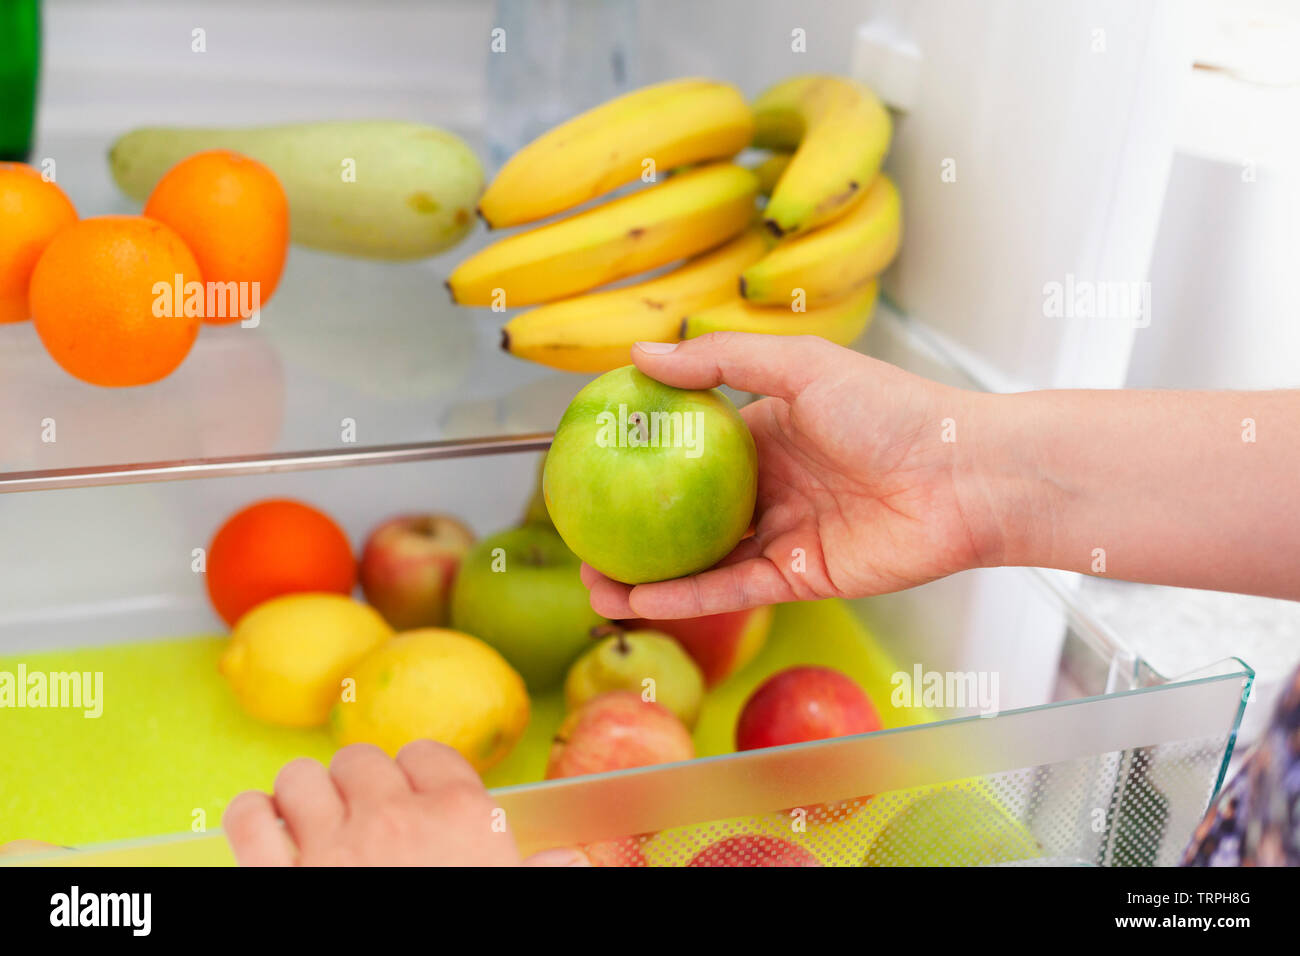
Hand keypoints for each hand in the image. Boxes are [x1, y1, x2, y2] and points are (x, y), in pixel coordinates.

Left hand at [223, 741, 589, 866]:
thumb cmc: (464, 944)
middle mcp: (394, 816)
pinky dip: (253, 815)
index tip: (414, 796)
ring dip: (305, 795)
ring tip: (314, 821)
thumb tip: (573, 860)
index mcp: (459, 816)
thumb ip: (543, 877)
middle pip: (360, 760)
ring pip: (302, 776)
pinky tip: (268, 829)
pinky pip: (249, 815)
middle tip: (365, 816)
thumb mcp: (513, 898)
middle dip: (359, 784)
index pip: (425, 754)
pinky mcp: (276, 879)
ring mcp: (330, 845)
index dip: (416, 774)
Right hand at [583, 333, 1004, 618]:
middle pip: (687, 513)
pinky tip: (639, 600)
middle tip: (578, 536)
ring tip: (592, 583)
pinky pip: (733, 590)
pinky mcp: (802, 579)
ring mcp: (785, 535)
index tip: (589, 462)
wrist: (966, 474)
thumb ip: (721, 360)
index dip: (642, 458)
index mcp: (769, 432)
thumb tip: (639, 354)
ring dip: (647, 577)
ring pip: (702, 561)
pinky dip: (687, 599)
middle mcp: (772, 485)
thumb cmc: (892, 408)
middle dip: (633, 528)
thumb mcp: (801, 365)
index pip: (691, 447)